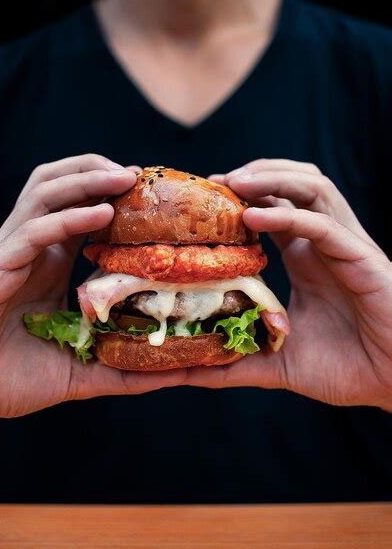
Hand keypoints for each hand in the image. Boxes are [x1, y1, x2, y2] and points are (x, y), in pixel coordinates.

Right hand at [0, 154, 184, 417]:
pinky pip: (33, 230)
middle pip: (59, 186)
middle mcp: (30, 249)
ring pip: (45, 193)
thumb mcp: (80, 367)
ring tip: (126, 178)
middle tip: (138, 176)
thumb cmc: (12, 378)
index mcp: (47, 263)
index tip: (150, 195)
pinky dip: (68, 217)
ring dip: (86, 179)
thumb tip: (179, 373)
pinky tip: (102, 213)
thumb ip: (124, 364)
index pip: (80, 212)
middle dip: (97, 171)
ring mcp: (12, 254)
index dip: (111, 197)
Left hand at [188, 159, 391, 410]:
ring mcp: (344, 247)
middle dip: (253, 174)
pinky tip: (254, 218)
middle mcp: (324, 244)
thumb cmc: (346, 368)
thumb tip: (186, 373)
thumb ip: (235, 363)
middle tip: (212, 182)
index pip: (271, 210)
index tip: (201, 201)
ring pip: (311, 187)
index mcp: (306, 258)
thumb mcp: (277, 362)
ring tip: (232, 183)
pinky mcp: (362, 259)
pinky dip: (289, 215)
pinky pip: (324, 224)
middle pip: (291, 185)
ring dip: (271, 179)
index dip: (239, 199)